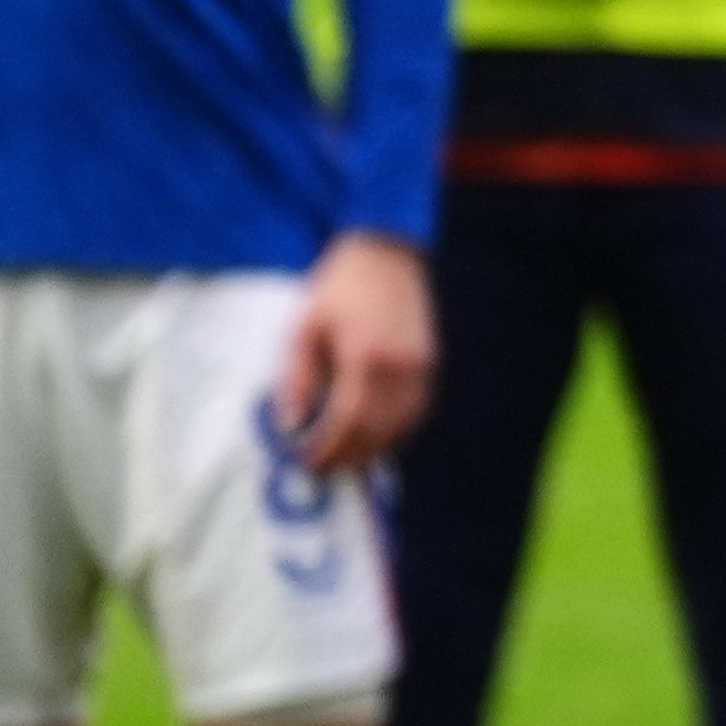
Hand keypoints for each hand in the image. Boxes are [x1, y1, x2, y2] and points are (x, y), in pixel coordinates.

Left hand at [274, 234, 433, 474]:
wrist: (388, 253)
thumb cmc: (339, 289)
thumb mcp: (304, 330)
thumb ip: (298, 381)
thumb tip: (293, 426)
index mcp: (366, 356)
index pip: (349, 421)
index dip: (328, 450)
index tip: (307, 464)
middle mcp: (402, 366)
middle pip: (379, 431)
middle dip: (350, 458)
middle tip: (324, 472)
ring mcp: (423, 365)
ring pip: (404, 425)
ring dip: (376, 449)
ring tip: (348, 460)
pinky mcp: (431, 362)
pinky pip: (417, 410)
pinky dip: (397, 430)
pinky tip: (376, 436)